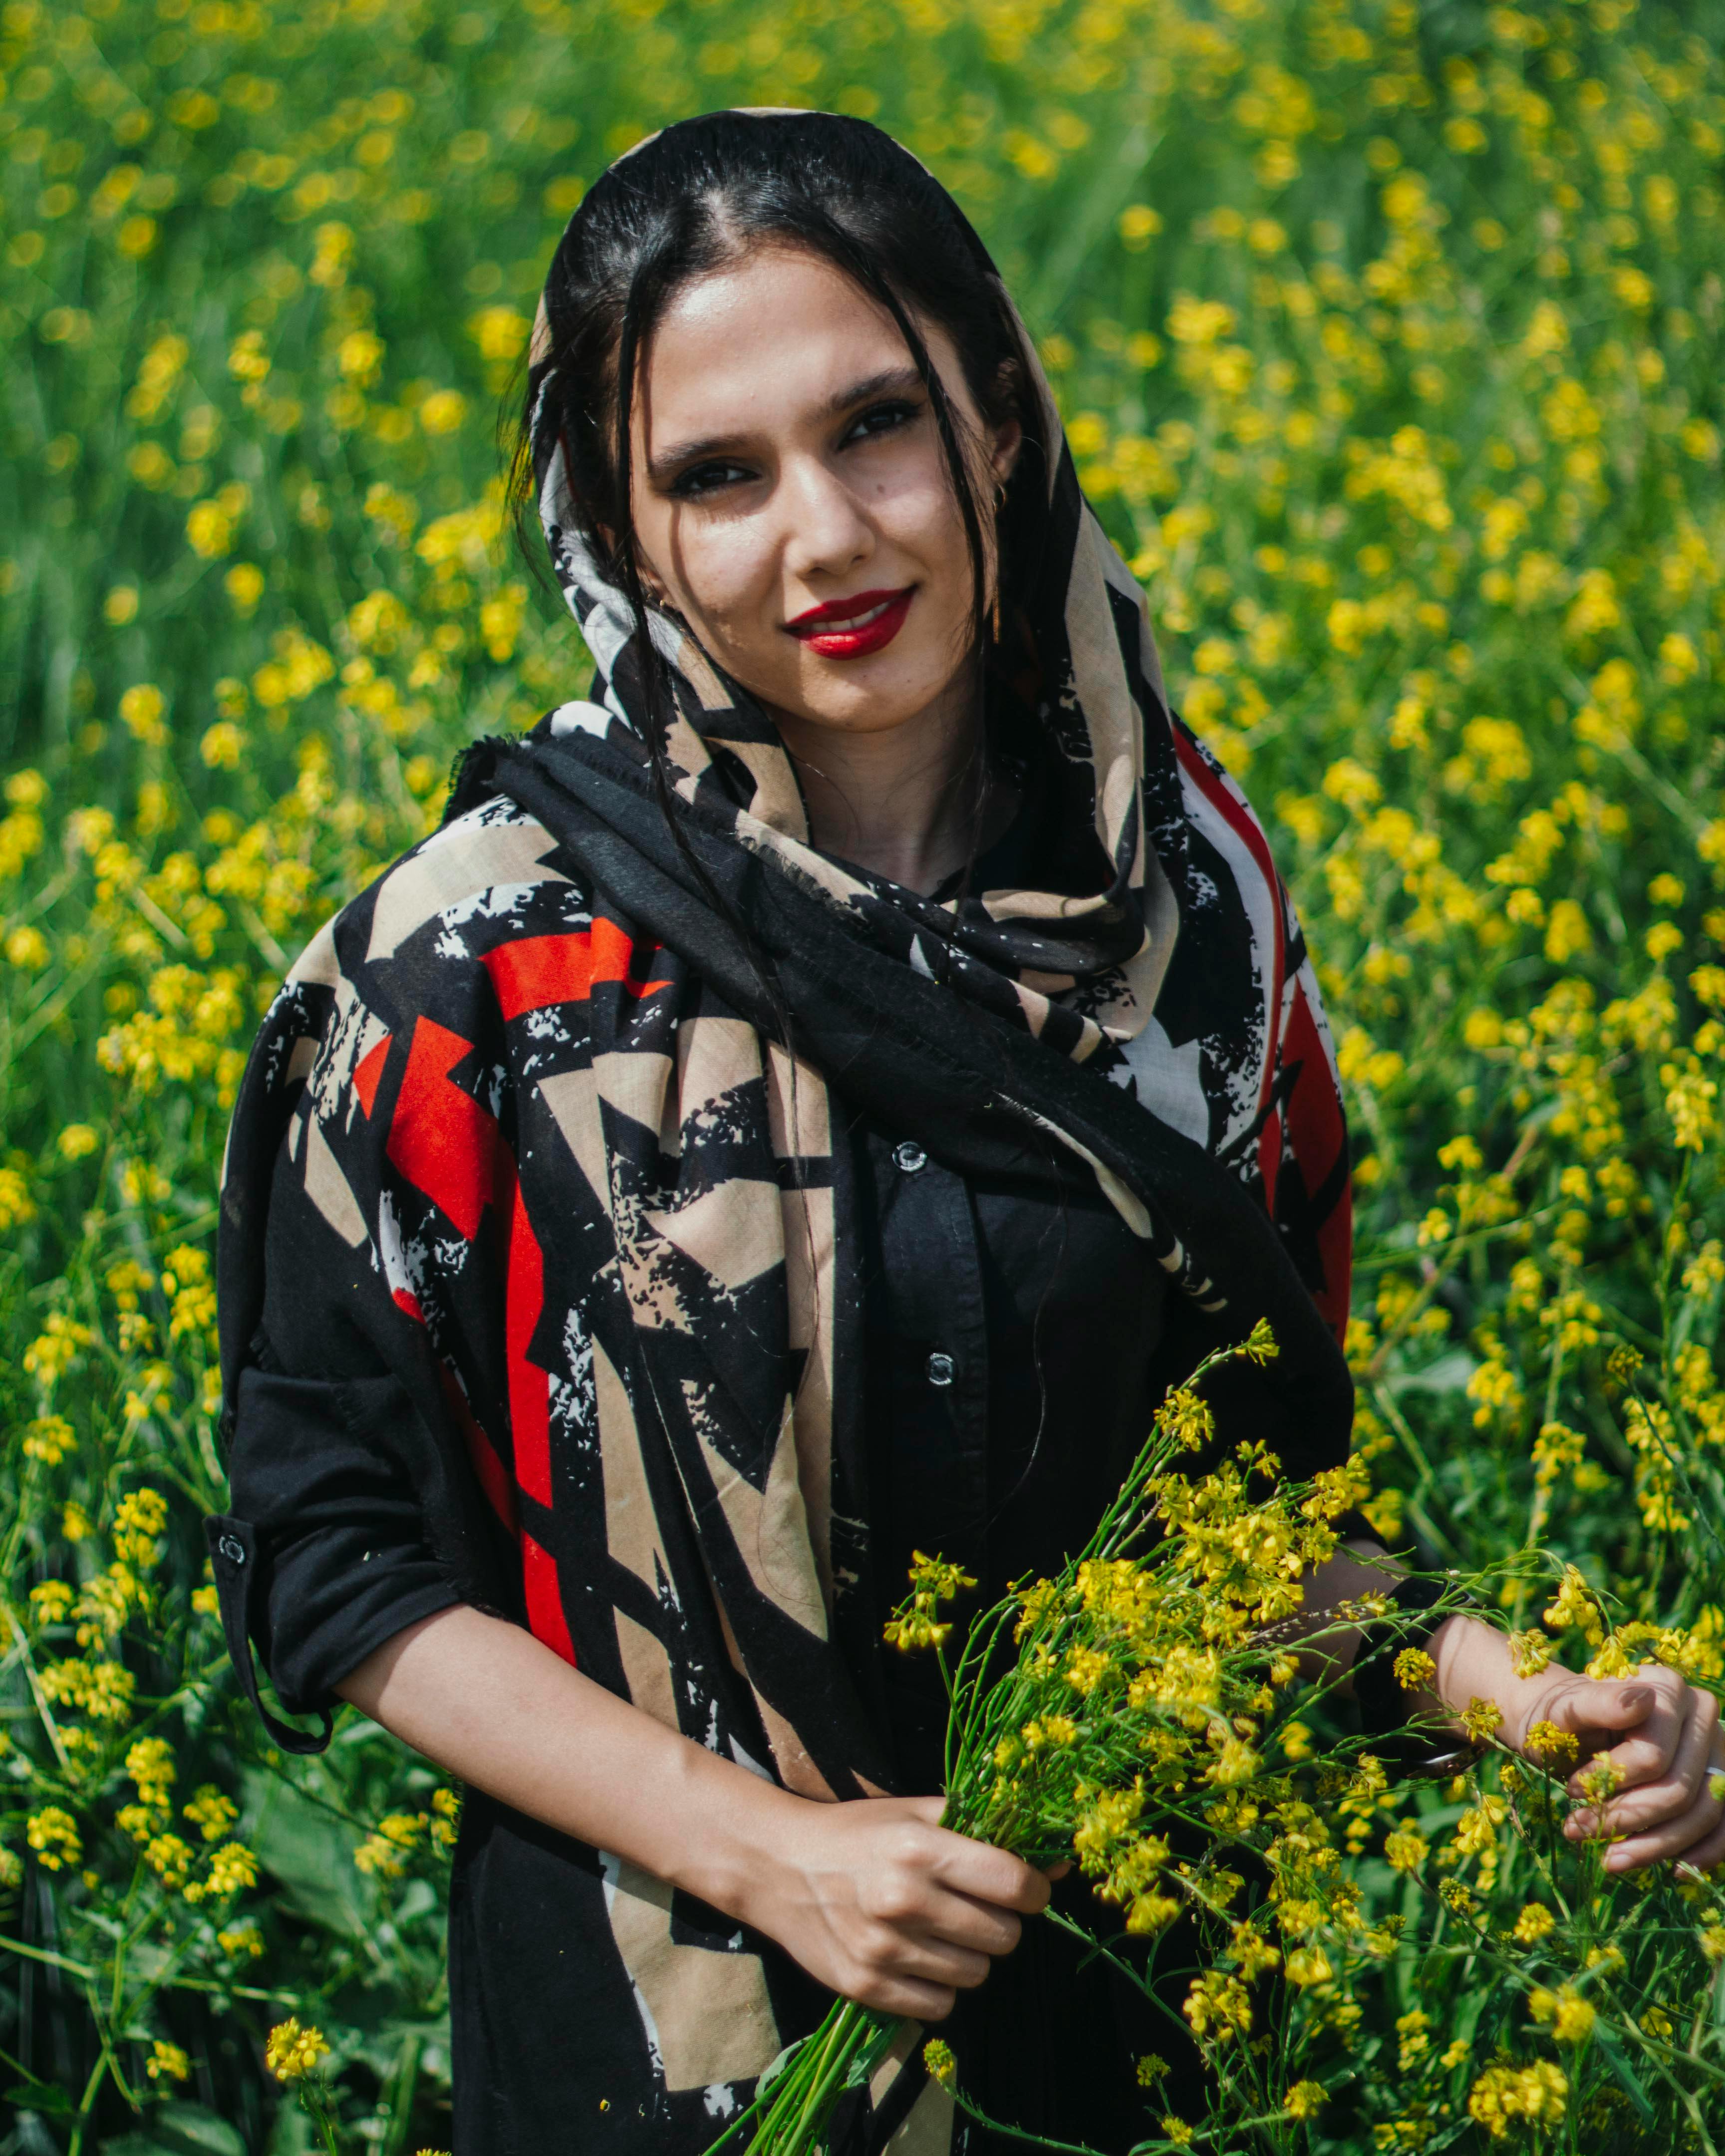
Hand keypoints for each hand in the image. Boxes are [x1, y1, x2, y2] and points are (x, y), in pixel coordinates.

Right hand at [734, 1794, 1050, 2019]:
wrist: (778, 1866)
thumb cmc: (858, 1833)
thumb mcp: (916, 1814)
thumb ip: (984, 1830)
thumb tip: (1057, 1862)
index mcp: (920, 1849)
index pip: (1014, 1884)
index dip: (1033, 1889)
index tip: (1027, 1889)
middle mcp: (903, 1900)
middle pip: (1003, 1937)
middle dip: (1001, 1923)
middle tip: (976, 1908)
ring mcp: (883, 1949)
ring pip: (976, 1975)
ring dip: (970, 1956)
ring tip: (941, 1931)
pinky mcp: (866, 1986)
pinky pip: (939, 2007)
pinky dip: (938, 1987)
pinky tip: (918, 1957)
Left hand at [1513, 1665, 1724, 1873]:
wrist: (1569, 1728)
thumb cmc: (1561, 1716)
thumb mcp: (1564, 1708)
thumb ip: (1598, 1702)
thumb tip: (1642, 1702)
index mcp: (1667, 1688)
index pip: (1653, 1757)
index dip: (1612, 1782)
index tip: (1572, 1791)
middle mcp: (1701, 1715)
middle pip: (1680, 1790)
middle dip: (1627, 1820)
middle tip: (1579, 1830)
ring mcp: (1717, 1750)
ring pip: (1704, 1813)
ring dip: (1656, 1846)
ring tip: (1609, 1859)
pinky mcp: (1718, 1782)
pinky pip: (1724, 1826)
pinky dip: (1700, 1853)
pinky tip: (1672, 1869)